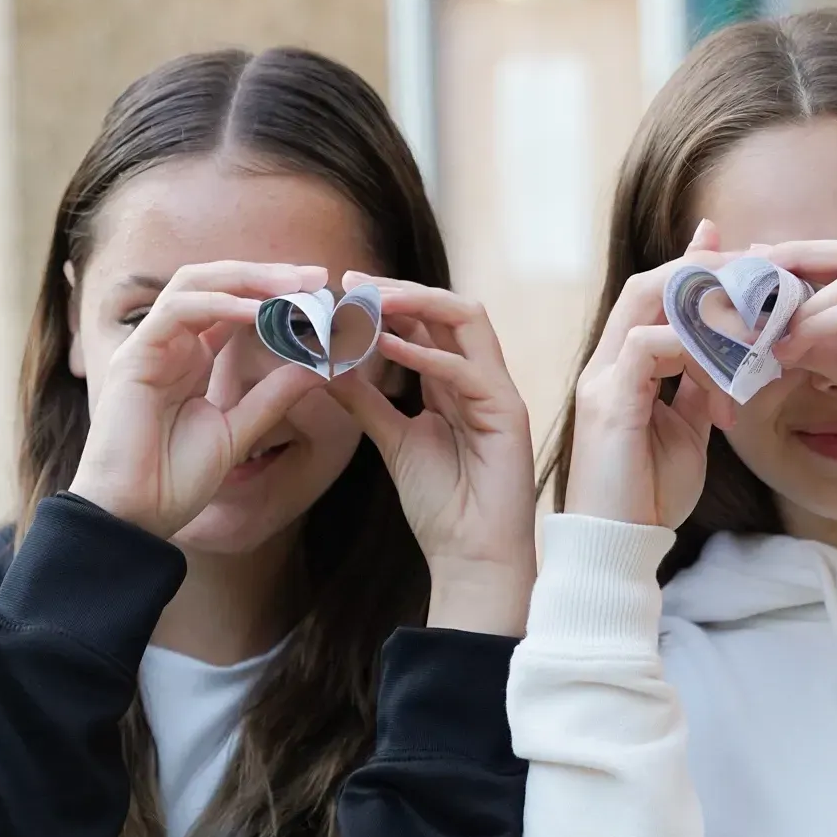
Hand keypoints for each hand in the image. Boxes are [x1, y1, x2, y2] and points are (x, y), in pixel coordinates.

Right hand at [69, 262, 325, 537]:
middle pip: (217, 283)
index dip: (276, 295)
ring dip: (247, 279)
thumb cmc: (176, 478)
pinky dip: (220, 304)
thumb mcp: (240, 430)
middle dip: (266, 275)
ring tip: (292, 285)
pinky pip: (178, 310)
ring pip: (196, 283)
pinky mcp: (134, 354)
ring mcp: (150, 345)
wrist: (134, 515)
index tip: (322, 293)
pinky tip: (258, 311)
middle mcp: (171, 344)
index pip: (236, 307)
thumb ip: (275, 395)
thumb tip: (321, 366)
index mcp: (193, 358)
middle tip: (315, 275)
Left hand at [330, 276, 536, 635]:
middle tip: (353, 281)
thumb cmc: (442, 503)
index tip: (343, 288)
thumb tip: (328, 365)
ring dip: (418, 304)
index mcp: (456, 382)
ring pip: (467, 320)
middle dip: (401, 289)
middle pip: (449, 308)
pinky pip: (467, 370)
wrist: (473, 554)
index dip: (388, 300)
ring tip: (371, 301)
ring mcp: (498, 391)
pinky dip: (427, 355)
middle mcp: (481, 377)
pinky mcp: (508, 412)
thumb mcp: (391, 440)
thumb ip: (365, 402)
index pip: (428, 321)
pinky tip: (388, 348)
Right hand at [565, 222, 735, 529]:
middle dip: (706, 269)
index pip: (654, 294)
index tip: (742, 251)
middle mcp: (607, 364)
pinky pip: (647, 346)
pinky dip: (693, 348)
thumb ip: (700, 387)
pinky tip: (730, 371)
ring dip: (708, 306)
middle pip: (649, 284)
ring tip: (756, 322)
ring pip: (647, 303)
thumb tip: (728, 353)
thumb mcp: (689, 430)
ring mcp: (603, 380)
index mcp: (624, 368)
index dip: (694, 263)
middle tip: (758, 272)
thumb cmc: (651, 494)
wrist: (621, 548)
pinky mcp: (609, 404)